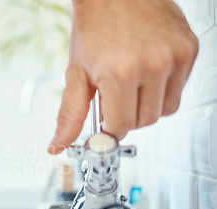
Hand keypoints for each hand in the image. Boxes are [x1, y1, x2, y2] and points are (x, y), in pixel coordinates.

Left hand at [48, 0, 197, 153]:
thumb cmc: (95, 25)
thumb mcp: (76, 73)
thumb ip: (70, 114)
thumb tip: (58, 144)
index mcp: (120, 72)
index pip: (121, 125)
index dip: (110, 125)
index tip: (105, 118)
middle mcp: (153, 64)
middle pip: (145, 121)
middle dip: (127, 114)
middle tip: (114, 93)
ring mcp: (176, 55)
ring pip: (166, 109)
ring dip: (147, 104)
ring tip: (131, 81)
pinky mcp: (190, 48)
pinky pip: (179, 88)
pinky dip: (163, 87)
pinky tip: (147, 70)